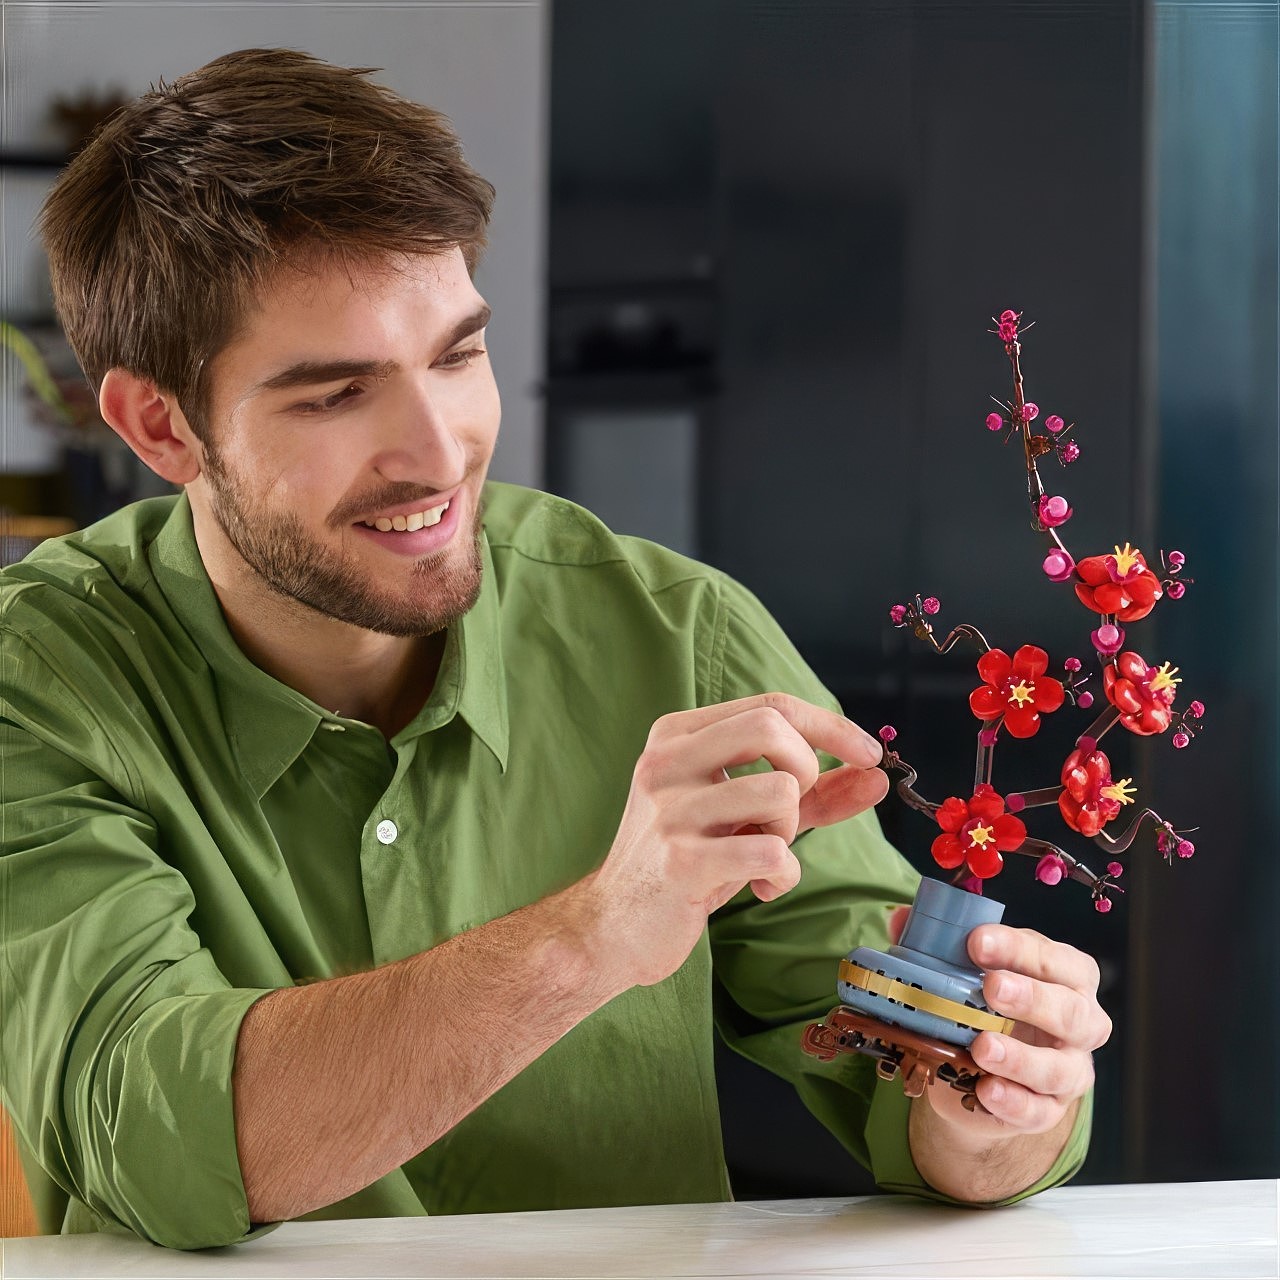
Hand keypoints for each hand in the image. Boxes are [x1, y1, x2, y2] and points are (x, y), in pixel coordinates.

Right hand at [584, 693, 887, 988]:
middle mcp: (666, 761)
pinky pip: (771, 851)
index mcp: (676, 735)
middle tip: (790, 813)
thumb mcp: (746, 815)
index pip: (770, 705)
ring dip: (789, 831)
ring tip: (762, 854)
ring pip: (779, 792)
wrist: (615, 926)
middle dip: (805, 770)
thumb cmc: (688, 862)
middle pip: (772, 728)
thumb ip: (810, 792)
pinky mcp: (680, 859)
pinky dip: (783, 874)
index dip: (831, 725)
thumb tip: (876, 775)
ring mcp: (669, 809)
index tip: (869, 754)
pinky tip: (759, 886)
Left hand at [925, 922, 1111, 1137]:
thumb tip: (900, 918)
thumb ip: (940, 946)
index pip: (1056, 959)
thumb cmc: (987, 1007)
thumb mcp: (969, 973)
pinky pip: (1038, 1112)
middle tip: (992, 987)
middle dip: (1032, 997)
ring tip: (982, 1046)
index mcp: (1066, 977)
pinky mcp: (1049, 1110)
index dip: (1018, 948)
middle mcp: (1079, 1023)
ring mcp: (1069, 1070)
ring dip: (1021, 1057)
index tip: (977, 941)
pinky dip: (1013, 1101)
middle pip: (1071, 1011)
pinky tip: (986, 1090)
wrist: (979, 1075)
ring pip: (1060, 1068)